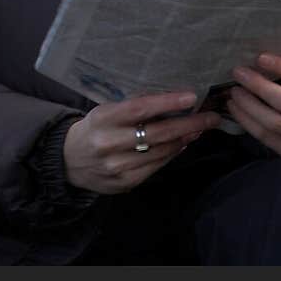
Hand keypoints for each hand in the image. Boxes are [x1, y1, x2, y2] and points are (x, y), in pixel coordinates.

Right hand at [63, 91, 220, 193]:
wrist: (69, 161)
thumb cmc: (95, 127)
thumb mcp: (108, 109)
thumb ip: (135, 105)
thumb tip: (171, 98)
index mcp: (104, 119)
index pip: (140, 109)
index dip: (167, 103)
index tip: (191, 97)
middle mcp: (110, 143)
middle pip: (157, 134)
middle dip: (188, 124)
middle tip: (211, 117)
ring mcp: (117, 167)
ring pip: (161, 152)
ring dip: (185, 139)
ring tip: (200, 128)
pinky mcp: (125, 183)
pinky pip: (156, 166)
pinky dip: (172, 154)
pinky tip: (183, 144)